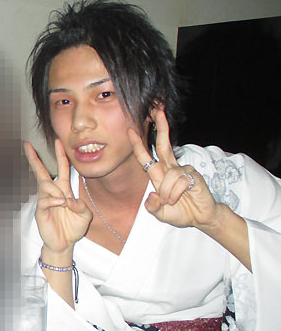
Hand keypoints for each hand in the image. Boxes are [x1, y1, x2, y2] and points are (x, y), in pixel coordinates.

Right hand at [24, 140, 91, 257]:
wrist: (64, 244)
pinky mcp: (40, 211)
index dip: (60, 155)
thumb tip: (69, 200)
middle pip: (40, 172)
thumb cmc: (73, 228)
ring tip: (63, 202)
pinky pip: (44, 200)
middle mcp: (52, 193)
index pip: (61, 169)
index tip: (58, 141)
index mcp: (63, 190)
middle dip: (34, 158)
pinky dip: (53, 200)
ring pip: (44, 186)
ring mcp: (44, 201)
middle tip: (27, 145)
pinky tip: (60, 204)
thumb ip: (81, 206)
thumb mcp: (85, 215)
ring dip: (55, 191)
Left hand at [127, 109, 218, 229]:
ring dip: (167, 192)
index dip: (138, 144)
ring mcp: (183, 171)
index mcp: (160, 175)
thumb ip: (152, 207)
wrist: (201, 218)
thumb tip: (152, 196)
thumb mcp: (160, 213)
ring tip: (172, 201)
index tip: (130, 131)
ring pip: (168, 175)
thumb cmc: (181, 212)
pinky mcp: (193, 175)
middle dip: (160, 128)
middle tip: (157, 112)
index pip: (147, 157)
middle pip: (163, 145)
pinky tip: (181, 198)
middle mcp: (170, 169)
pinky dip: (175, 193)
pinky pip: (179, 181)